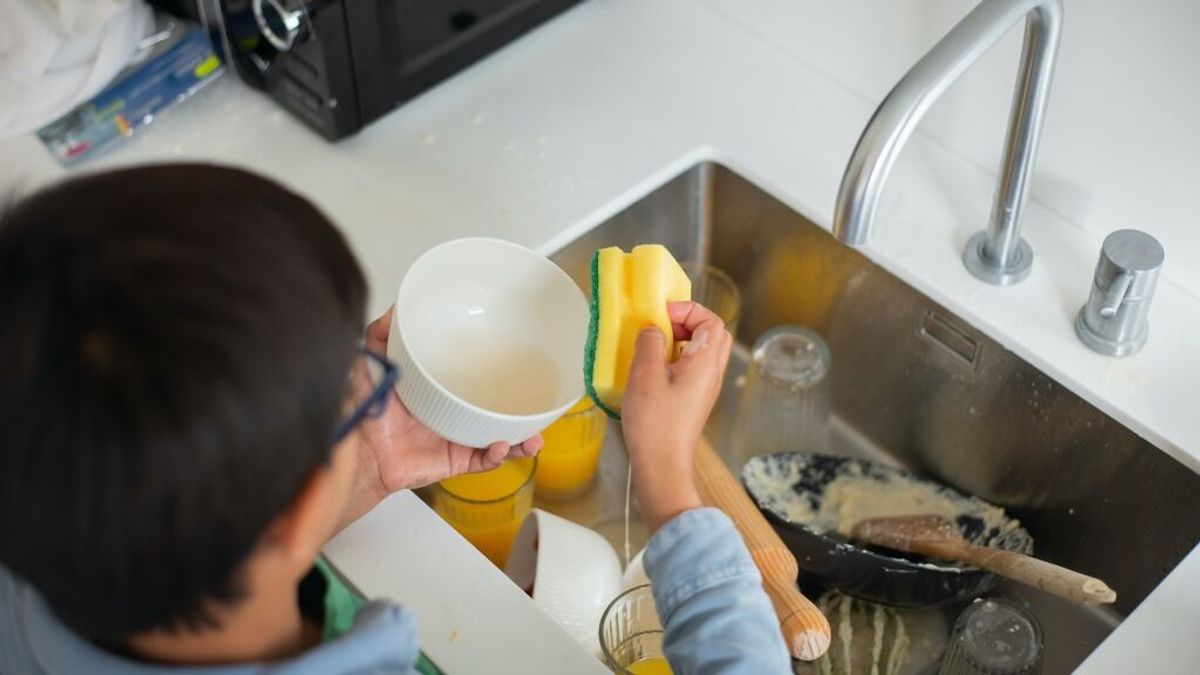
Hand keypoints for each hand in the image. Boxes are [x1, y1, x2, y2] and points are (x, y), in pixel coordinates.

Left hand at [337, 307, 542, 529]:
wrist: (356, 451)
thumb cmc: (363, 410)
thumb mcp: (371, 361)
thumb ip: (382, 332)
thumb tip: (398, 306)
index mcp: (439, 390)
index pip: (474, 378)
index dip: (498, 371)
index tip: (518, 358)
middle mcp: (452, 414)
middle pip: (495, 410)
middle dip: (521, 409)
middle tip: (538, 401)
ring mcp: (455, 439)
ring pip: (499, 440)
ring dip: (521, 439)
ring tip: (535, 435)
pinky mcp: (453, 462)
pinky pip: (482, 462)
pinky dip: (496, 456)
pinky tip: (502, 445)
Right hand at [621, 302, 732, 532]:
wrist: (662, 466)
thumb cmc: (655, 424)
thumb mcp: (645, 375)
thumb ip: (651, 343)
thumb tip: (654, 329)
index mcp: (706, 363)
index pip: (712, 321)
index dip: (688, 310)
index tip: (661, 315)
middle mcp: (712, 374)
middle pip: (713, 334)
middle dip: (688, 322)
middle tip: (661, 326)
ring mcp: (705, 389)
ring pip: (703, 351)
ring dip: (680, 341)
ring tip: (653, 347)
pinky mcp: (694, 401)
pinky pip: (692, 368)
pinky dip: (676, 359)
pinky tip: (652, 369)